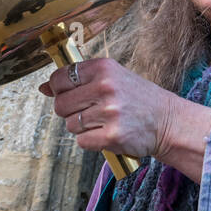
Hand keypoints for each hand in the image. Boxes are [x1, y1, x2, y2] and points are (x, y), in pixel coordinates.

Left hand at [39, 57, 180, 160]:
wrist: (167, 120)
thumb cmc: (136, 98)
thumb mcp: (111, 78)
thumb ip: (78, 81)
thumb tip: (43, 87)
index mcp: (103, 68)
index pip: (60, 78)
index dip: (60, 90)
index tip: (71, 94)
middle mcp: (105, 87)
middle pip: (60, 104)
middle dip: (70, 111)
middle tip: (91, 111)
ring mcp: (109, 112)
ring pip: (71, 124)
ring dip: (83, 127)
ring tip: (103, 122)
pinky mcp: (112, 135)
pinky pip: (82, 142)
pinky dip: (91, 141)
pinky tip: (107, 133)